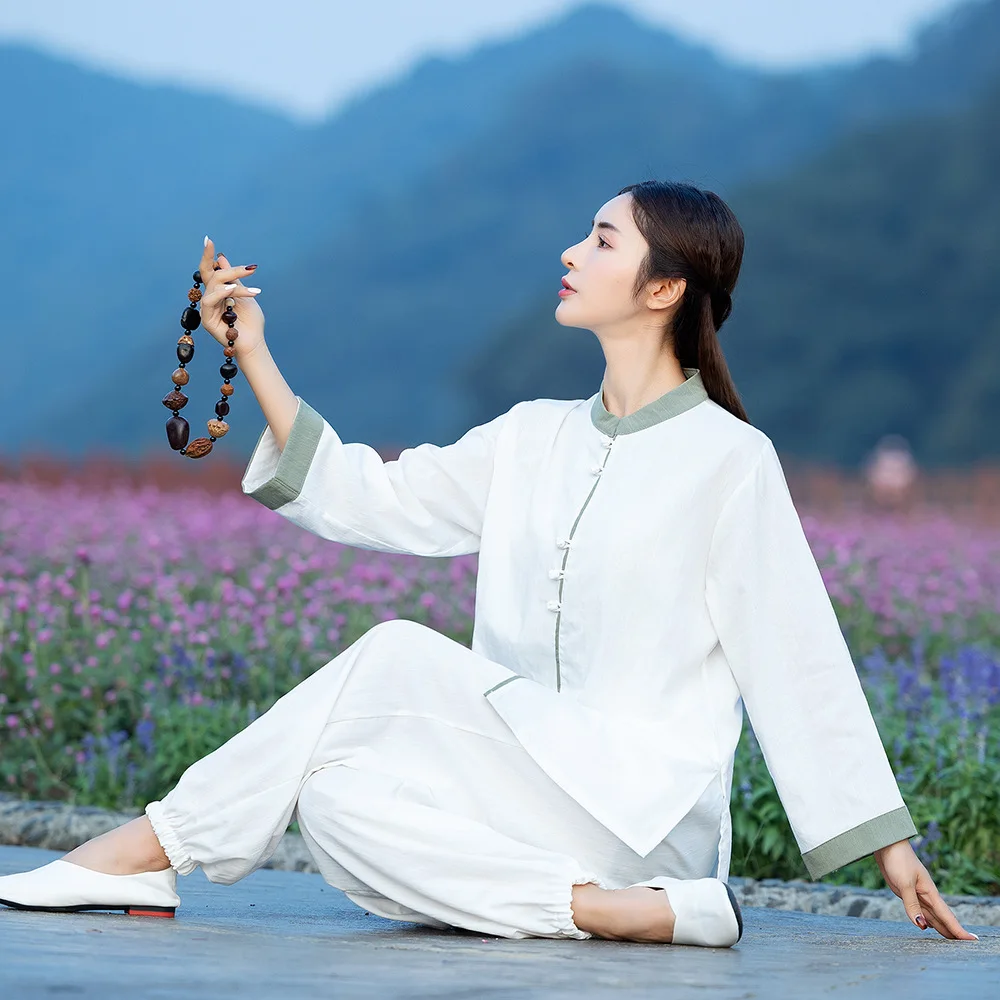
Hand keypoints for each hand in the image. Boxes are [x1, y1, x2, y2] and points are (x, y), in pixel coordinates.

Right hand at [197, 236, 264, 357]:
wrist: (254, 342)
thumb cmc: (251, 321)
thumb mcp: (245, 294)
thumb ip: (234, 278)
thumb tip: (221, 259)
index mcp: (219, 291)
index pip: (210, 270)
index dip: (208, 256)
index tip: (208, 240)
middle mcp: (211, 298)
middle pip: (210, 275)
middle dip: (226, 267)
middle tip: (248, 269)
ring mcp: (207, 308)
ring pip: (214, 285)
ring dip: (233, 282)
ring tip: (252, 288)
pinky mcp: (206, 319)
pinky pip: (209, 300)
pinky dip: (221, 293)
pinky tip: (233, 290)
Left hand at [874, 839, 977, 939]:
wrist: (887, 844)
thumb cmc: (898, 860)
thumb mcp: (905, 883)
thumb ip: (912, 904)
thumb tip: (921, 925)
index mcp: (930, 892)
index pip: (947, 916)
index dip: (958, 930)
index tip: (972, 940)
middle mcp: (926, 895)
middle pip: (941, 918)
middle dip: (952, 931)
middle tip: (963, 946)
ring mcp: (916, 893)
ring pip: (931, 915)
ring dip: (940, 927)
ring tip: (950, 940)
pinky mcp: (906, 891)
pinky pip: (920, 910)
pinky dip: (926, 919)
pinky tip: (928, 925)